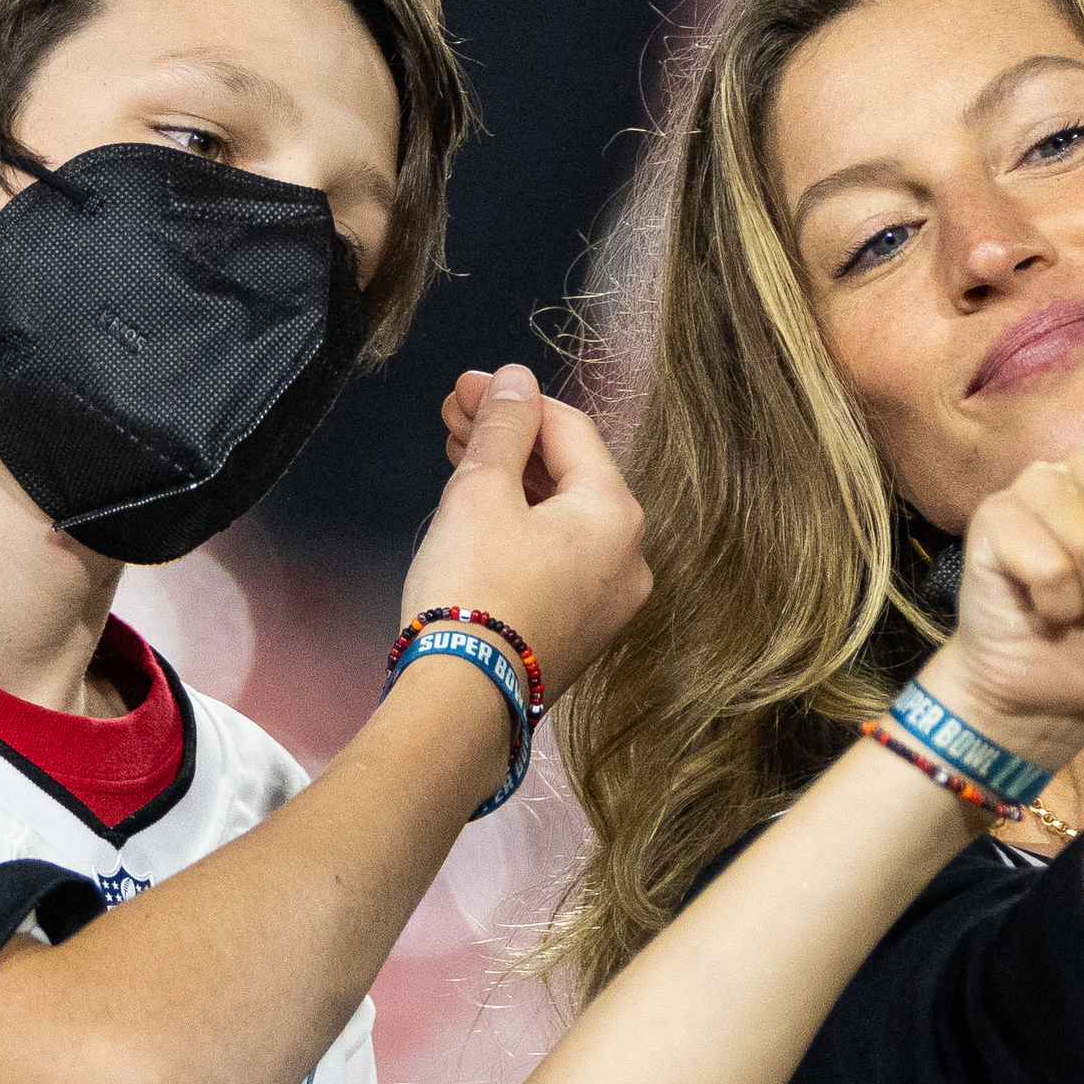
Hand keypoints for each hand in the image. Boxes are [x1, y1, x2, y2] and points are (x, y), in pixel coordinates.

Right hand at [403, 364, 650, 698]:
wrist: (461, 702)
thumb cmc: (472, 590)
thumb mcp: (480, 491)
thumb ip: (502, 427)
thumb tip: (514, 380)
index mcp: (616, 514)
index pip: (571, 430)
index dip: (514, 399)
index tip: (466, 386)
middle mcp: (629, 557)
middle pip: (569, 473)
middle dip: (509, 438)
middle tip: (455, 415)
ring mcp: (609, 600)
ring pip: (560, 517)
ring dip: (511, 479)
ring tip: (458, 455)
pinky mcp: (580, 630)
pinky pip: (557, 558)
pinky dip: (521, 526)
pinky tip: (480, 510)